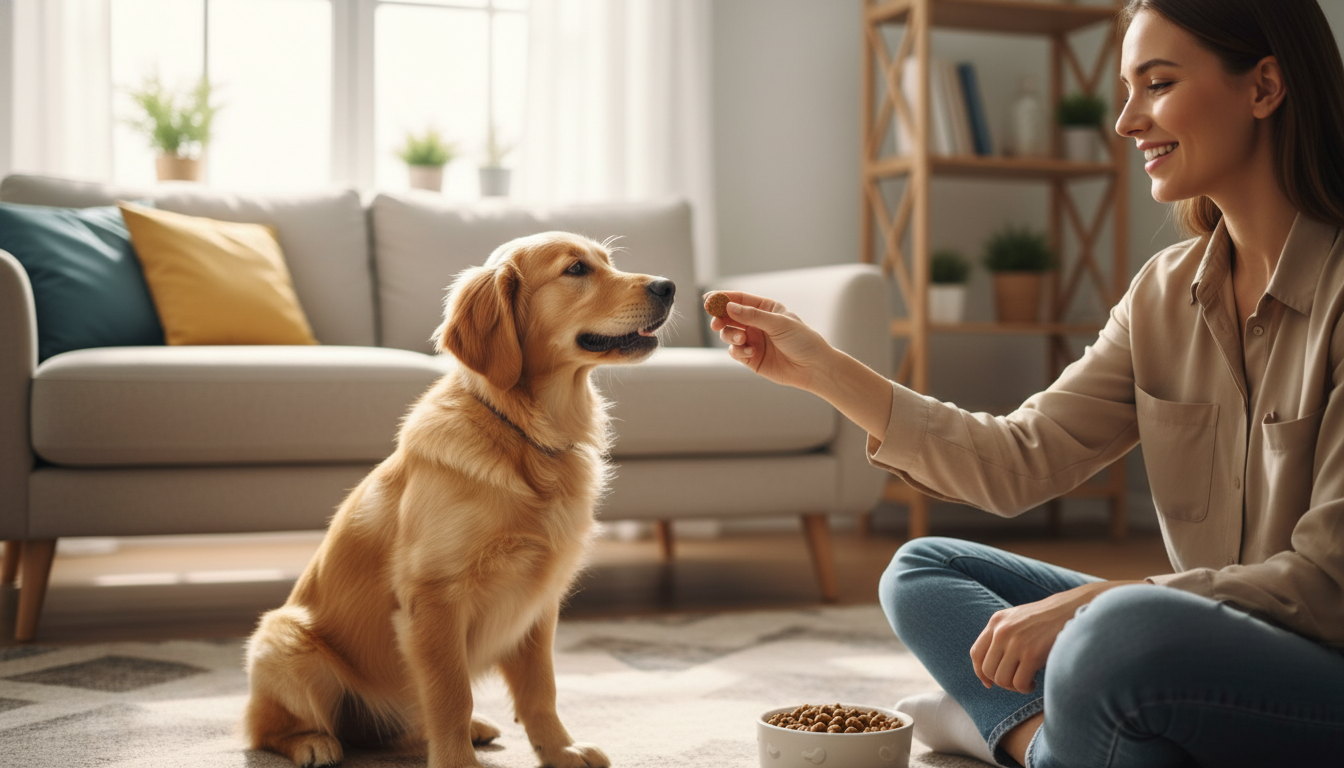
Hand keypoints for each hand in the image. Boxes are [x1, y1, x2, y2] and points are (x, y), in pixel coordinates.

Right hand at [709, 291, 834, 390]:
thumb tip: (729, 307)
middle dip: (720, 318)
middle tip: (716, 323)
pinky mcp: (751, 358)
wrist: (813, 367)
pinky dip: (738, 351)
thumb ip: (752, 316)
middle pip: (729, 316)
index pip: (739, 299)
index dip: (722, 298)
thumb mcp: (778, 323)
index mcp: (765, 309)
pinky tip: (750, 352)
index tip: (708, 300)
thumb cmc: (802, 340)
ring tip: (742, 340)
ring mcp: (753, 340)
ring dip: (730, 335)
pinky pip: (735, 351)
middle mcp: (756, 323)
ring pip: (729, 334)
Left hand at [969, 581, 1138, 693]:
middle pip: (988, 670)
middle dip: (1002, 682)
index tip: (989, 683)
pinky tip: (1035, 682)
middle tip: (1018, 681)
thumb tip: (989, 672)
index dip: (980, 672)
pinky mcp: (1031, 654)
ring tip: (1027, 681)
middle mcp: (1001, 631)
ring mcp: (1016, 642)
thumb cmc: (1047, 619)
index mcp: (996, 621)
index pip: (976, 654)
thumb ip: (1001, 636)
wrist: (1073, 608)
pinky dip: (1025, 688)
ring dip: (1014, 686)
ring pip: (1002, 679)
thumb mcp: (1017, 620)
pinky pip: (1019, 683)